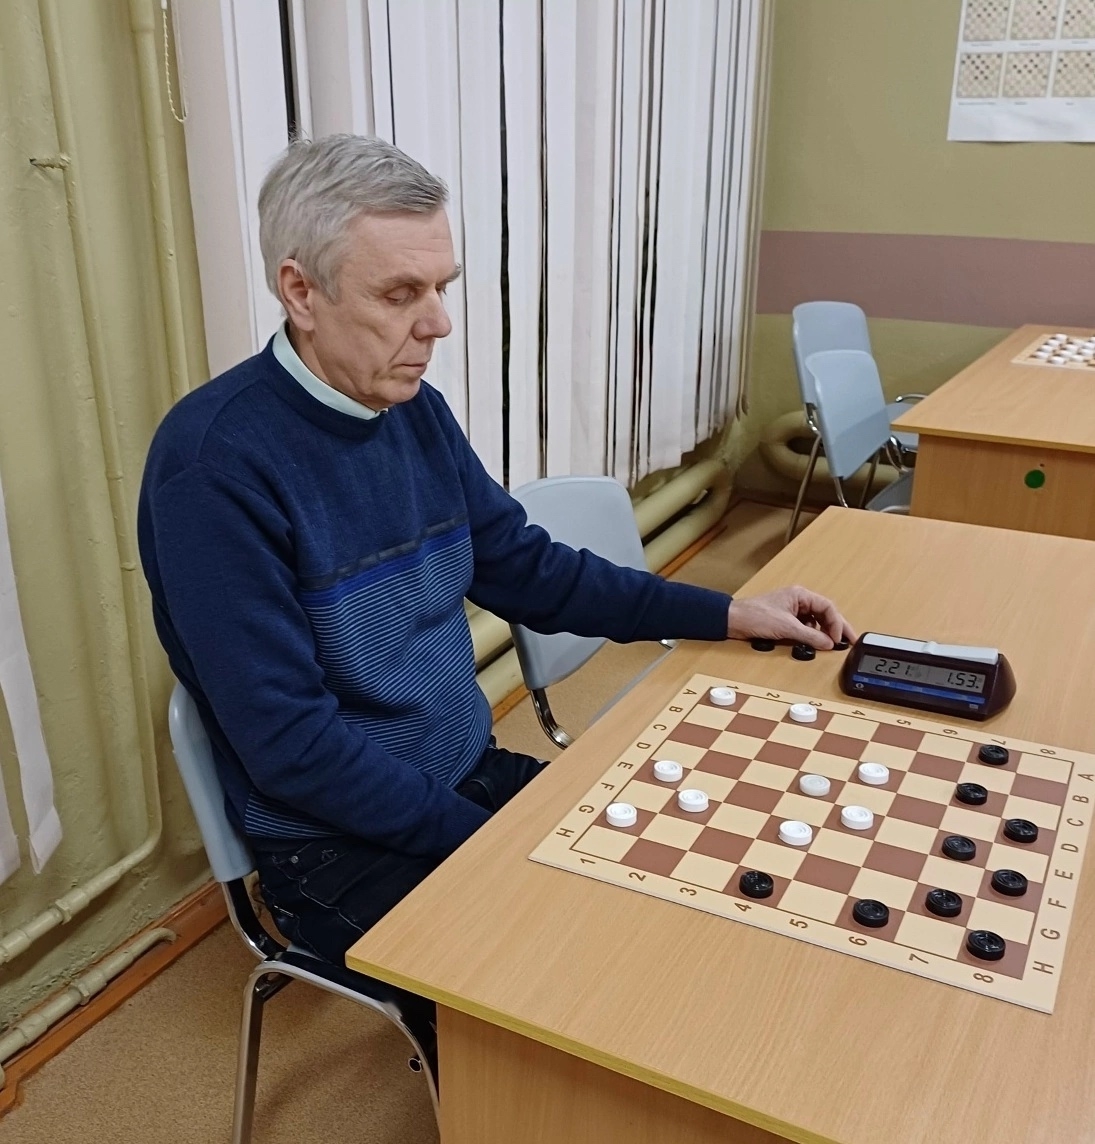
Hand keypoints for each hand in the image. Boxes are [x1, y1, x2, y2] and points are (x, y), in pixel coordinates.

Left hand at [726, 585, 855, 650]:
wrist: (732, 621)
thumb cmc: (754, 616)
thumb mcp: (786, 627)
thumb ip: (810, 636)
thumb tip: (828, 643)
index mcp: (800, 595)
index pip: (827, 607)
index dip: (836, 623)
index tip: (838, 639)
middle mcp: (798, 601)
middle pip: (825, 614)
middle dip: (836, 628)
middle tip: (849, 641)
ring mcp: (792, 611)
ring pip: (816, 621)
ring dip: (824, 633)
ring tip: (831, 645)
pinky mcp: (785, 621)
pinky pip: (805, 628)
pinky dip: (811, 636)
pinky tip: (813, 643)